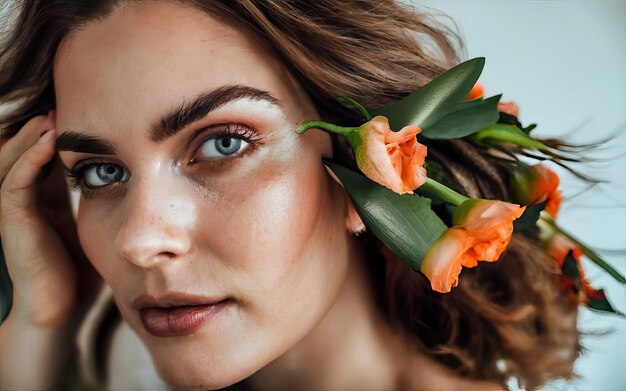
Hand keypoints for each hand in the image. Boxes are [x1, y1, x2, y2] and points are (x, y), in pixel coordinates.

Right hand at [0, 112, 95, 327]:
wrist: (60, 309)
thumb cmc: (81, 272)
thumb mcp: (95, 227)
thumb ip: (106, 204)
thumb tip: (138, 182)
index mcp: (47, 198)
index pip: (48, 155)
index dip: (62, 134)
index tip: (88, 114)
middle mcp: (29, 198)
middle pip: (28, 150)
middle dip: (45, 127)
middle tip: (68, 103)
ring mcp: (18, 209)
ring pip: (15, 159)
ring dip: (33, 135)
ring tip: (55, 113)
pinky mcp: (14, 222)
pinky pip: (15, 183)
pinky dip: (29, 159)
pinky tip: (48, 141)